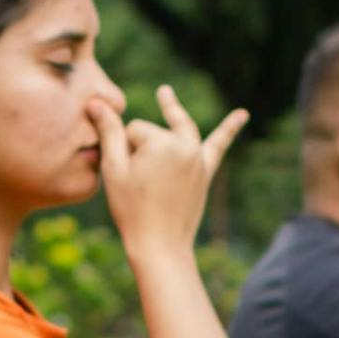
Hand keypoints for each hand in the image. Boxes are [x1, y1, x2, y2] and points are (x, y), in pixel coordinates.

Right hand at [92, 87, 248, 263]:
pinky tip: (243, 114)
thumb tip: (96, 101)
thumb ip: (109, 131)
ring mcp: (199, 158)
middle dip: (138, 147)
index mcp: (162, 142)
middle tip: (133, 178)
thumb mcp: (114, 169)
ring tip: (164, 91)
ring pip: (178, 131)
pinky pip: (218, 145)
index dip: (123, 150)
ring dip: (172, 112)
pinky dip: (230, 128)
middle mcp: (186, 145)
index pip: (133, 130)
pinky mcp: (206, 172)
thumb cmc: (132, 209)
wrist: (160, 246)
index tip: (126, 177)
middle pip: (153, 132)